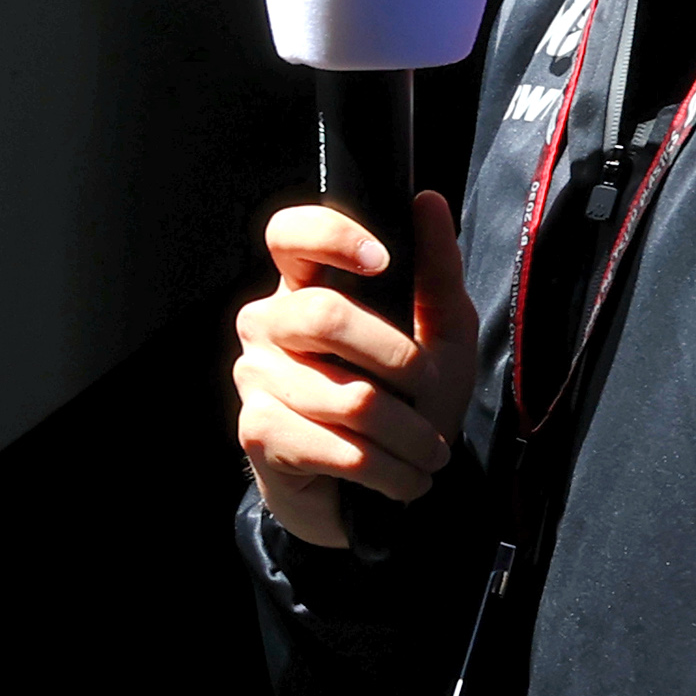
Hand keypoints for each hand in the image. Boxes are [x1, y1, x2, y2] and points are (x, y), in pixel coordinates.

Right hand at [232, 189, 474, 550]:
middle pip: (325, 316)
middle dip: (402, 362)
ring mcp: (255, 376)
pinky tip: (403, 479)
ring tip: (430, 453)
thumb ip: (437, 273)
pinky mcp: (258, 432)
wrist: (372, 493)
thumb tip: (428, 202)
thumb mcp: (440, 337)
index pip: (289, 234)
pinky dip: (390, 472)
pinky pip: (338, 448)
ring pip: (350, 397)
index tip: (382, 261)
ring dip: (411, 436)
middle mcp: (268, 323)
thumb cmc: (405, 403)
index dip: (330, 235)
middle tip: (432, 393)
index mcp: (305, 287)